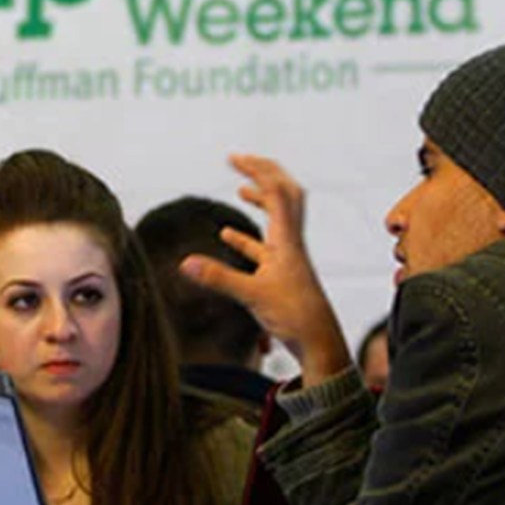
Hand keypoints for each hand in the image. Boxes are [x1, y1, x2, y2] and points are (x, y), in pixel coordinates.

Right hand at [178, 154, 348, 385]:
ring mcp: (286, 259)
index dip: (257, 171)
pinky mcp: (280, 275)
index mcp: (287, 241)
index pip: (277, 192)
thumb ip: (218, 278)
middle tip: (242, 162)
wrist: (320, 345)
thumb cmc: (295, 318)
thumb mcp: (252, 296)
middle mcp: (290, 244)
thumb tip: (185, 262)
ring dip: (260, 200)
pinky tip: (228, 235)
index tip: (234, 159)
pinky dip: (245, 237)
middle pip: (285, 197)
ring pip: (276, 219)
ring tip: (241, 188)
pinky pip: (262, 247)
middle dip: (264, 175)